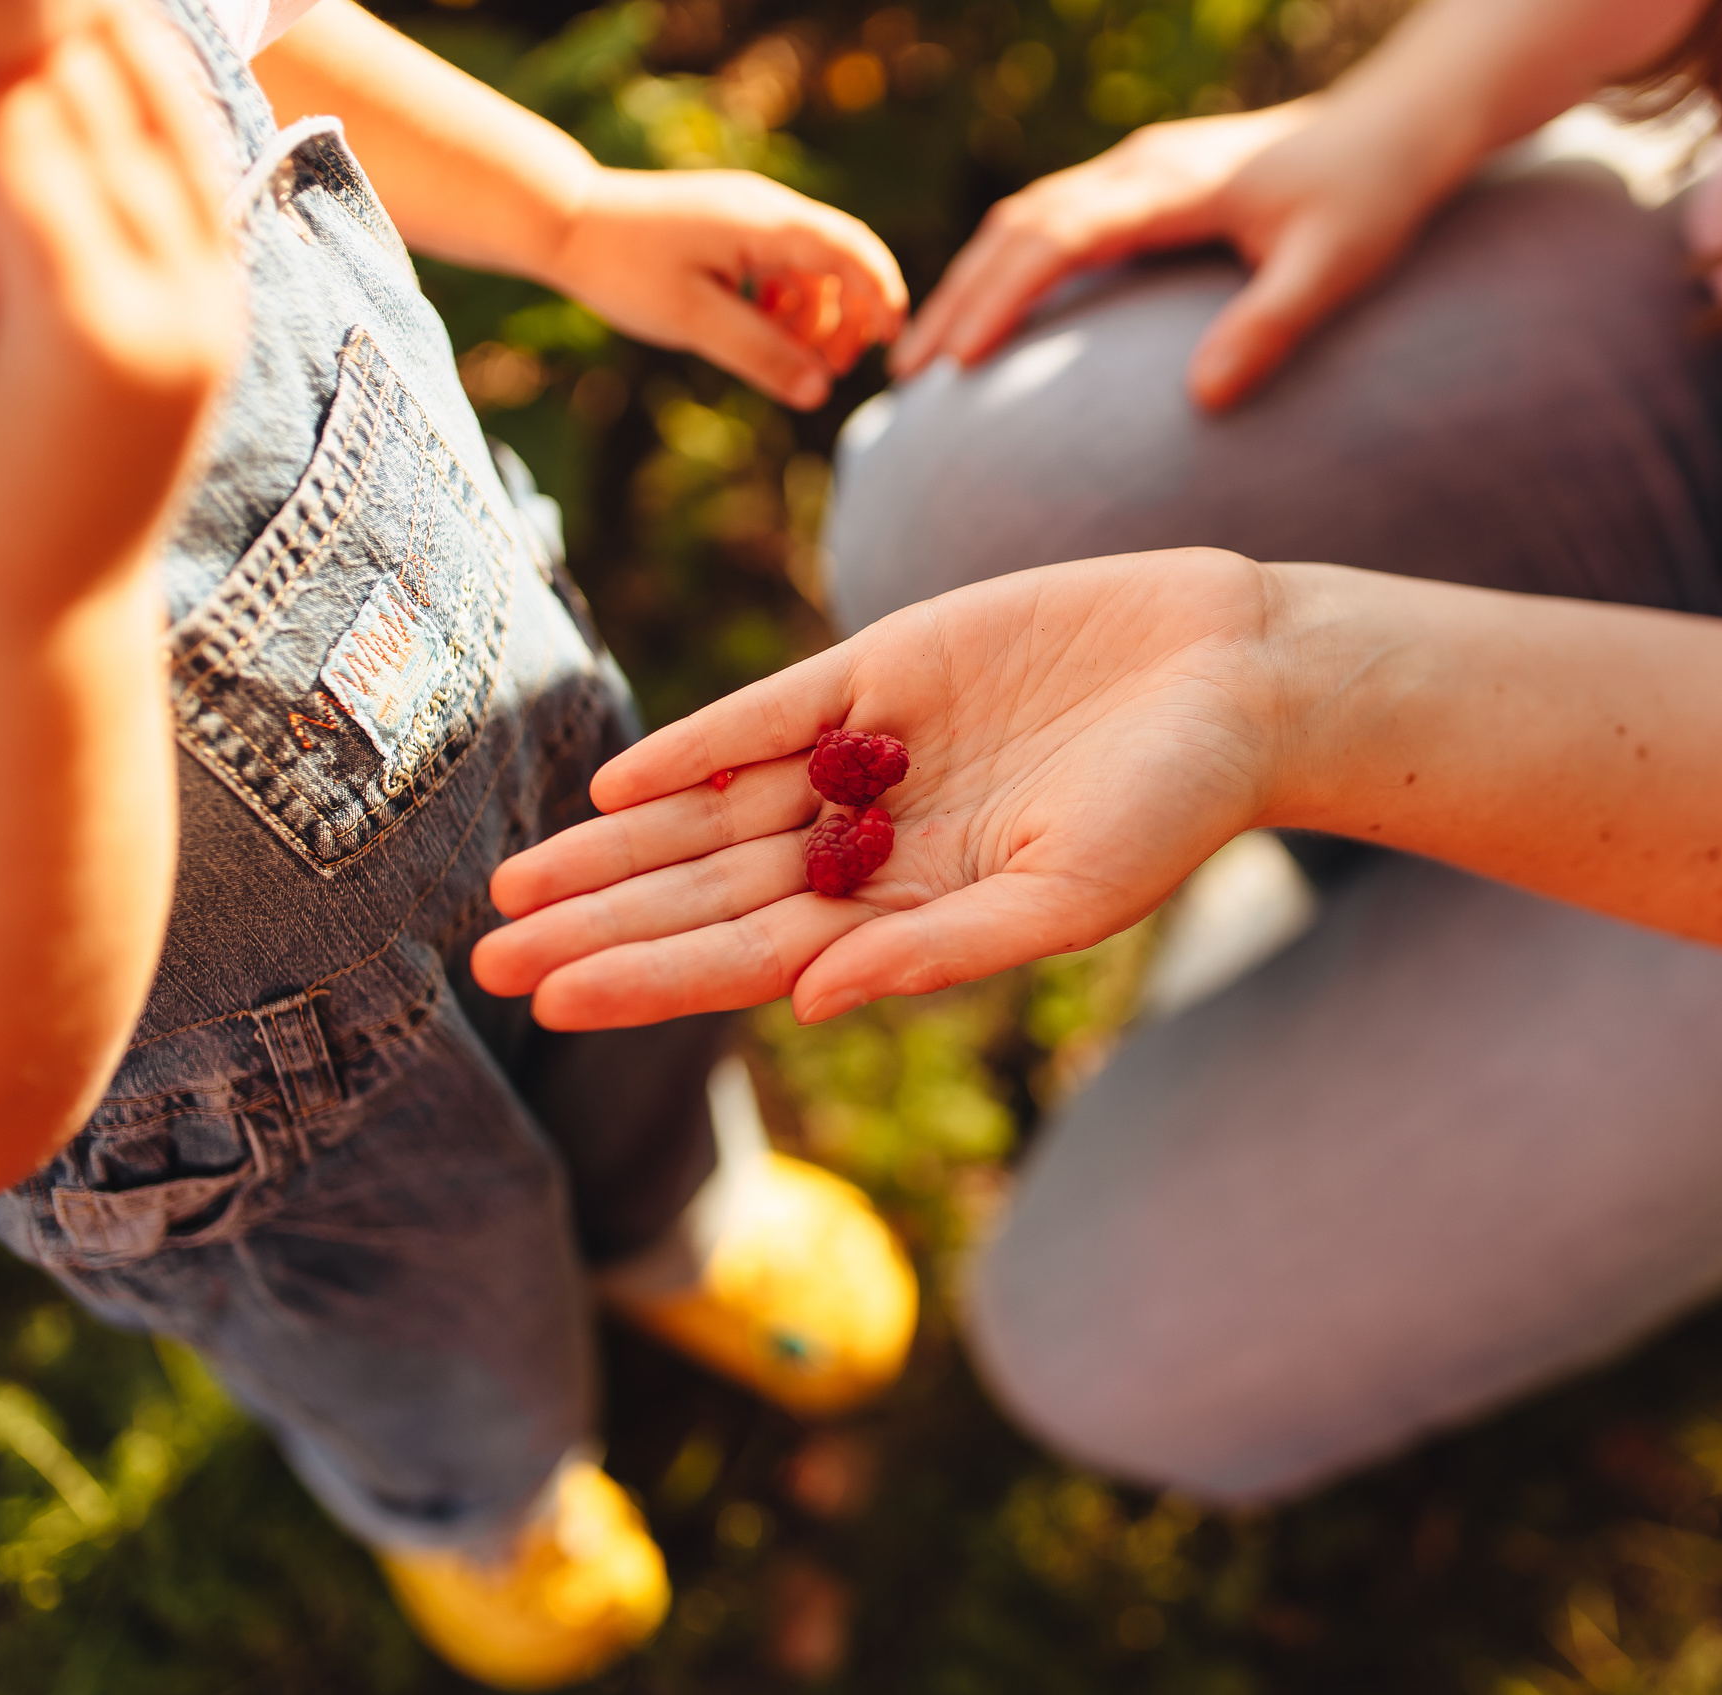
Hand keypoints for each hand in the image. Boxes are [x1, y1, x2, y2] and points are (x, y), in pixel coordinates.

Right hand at [0, 3, 237, 615]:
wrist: (66, 586)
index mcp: (92, 331)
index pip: (32, 160)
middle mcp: (177, 317)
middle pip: (110, 142)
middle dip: (50, 53)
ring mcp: (216, 316)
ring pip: (177, 155)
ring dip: (126, 63)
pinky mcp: (227, 316)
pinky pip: (205, 193)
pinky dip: (173, 119)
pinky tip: (131, 48)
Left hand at [475, 549, 1281, 1027]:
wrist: (1237, 673)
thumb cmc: (1175, 807)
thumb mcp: (1066, 896)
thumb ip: (940, 951)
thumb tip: (812, 1000)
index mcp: (914, 914)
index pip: (752, 957)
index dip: (648, 977)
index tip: (550, 1000)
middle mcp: (878, 843)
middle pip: (709, 891)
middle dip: (601, 924)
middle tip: (484, 957)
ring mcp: (876, 755)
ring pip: (716, 810)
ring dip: (618, 848)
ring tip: (516, 883)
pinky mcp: (887, 667)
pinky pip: (772, 715)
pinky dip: (697, 747)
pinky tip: (618, 782)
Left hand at [548, 169, 907, 410]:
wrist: (563, 220)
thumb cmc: (623, 268)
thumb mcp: (693, 321)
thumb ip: (760, 355)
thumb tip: (819, 393)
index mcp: (765, 223)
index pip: (852, 252)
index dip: (882, 297)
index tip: (888, 345)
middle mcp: (766, 207)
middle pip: (842, 257)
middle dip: (851, 315)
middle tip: (832, 370)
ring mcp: (748, 211)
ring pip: (811, 264)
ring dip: (814, 314)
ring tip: (792, 360)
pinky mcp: (729, 223)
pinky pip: (780, 261)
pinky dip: (785, 299)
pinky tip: (759, 327)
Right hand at [891, 94, 1457, 408]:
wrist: (1393, 127)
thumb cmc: (1370, 199)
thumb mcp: (1334, 267)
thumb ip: (1270, 326)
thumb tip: (1201, 401)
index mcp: (1168, 184)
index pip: (1058, 237)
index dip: (1001, 297)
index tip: (958, 362)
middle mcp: (1137, 168)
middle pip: (1019, 226)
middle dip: (958, 297)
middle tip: (909, 374)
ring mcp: (1134, 170)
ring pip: (1024, 217)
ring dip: (971, 279)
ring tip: (927, 353)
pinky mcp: (1141, 183)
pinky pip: (1050, 219)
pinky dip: (1005, 265)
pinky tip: (988, 314)